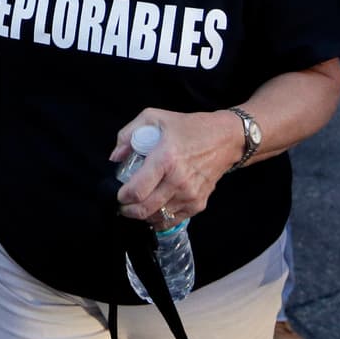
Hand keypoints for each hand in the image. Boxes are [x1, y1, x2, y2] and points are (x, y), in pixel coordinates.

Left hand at [109, 108, 235, 224]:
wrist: (224, 139)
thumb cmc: (188, 127)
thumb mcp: (154, 118)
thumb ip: (128, 134)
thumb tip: (115, 158)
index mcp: (166, 159)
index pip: (138, 191)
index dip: (122, 197)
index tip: (118, 194)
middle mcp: (178, 181)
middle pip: (145, 209)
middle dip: (128, 211)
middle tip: (122, 205)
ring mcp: (190, 195)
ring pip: (158, 217)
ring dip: (143, 215)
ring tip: (138, 205)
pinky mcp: (198, 203)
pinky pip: (173, 220)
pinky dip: (160, 218)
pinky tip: (155, 208)